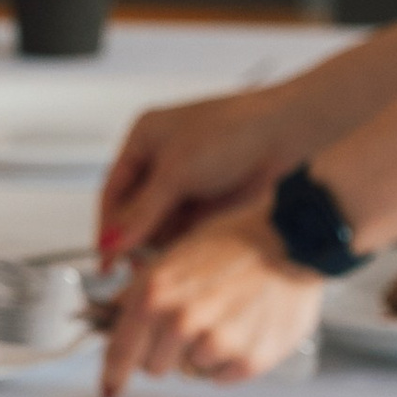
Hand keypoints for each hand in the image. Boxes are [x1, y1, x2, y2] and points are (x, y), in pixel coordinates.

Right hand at [99, 85, 316, 259]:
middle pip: (133, 212)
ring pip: (157, 225)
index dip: (108, 226)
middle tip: (132, 265)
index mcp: (146, 138)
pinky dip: (179, 246)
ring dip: (158, 244)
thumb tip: (112, 243)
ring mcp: (187, 183)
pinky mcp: (208, 202)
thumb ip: (141, 212)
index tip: (106, 257)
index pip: (113, 191)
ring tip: (160, 263)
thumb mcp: (177, 171)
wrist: (290, 135)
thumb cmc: (237, 131)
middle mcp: (163, 160)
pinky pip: (182, 231)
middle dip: (134, 238)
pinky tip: (180, 257)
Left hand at [100, 212, 324, 395]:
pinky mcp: (248, 360)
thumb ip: (142, 289)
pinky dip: (230, 360)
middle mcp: (181, 322)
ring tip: (226, 317)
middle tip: (195, 322)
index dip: (113, 375)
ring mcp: (215, 343)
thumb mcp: (176, 252)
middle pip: (154, 367)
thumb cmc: (237, 241)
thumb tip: (113, 312)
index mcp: (155, 294)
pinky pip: (222, 378)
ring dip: (202, 353)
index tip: (109, 392)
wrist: (296, 239)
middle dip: (167, 351)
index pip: (120, 352)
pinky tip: (245, 327)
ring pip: (190, 372)